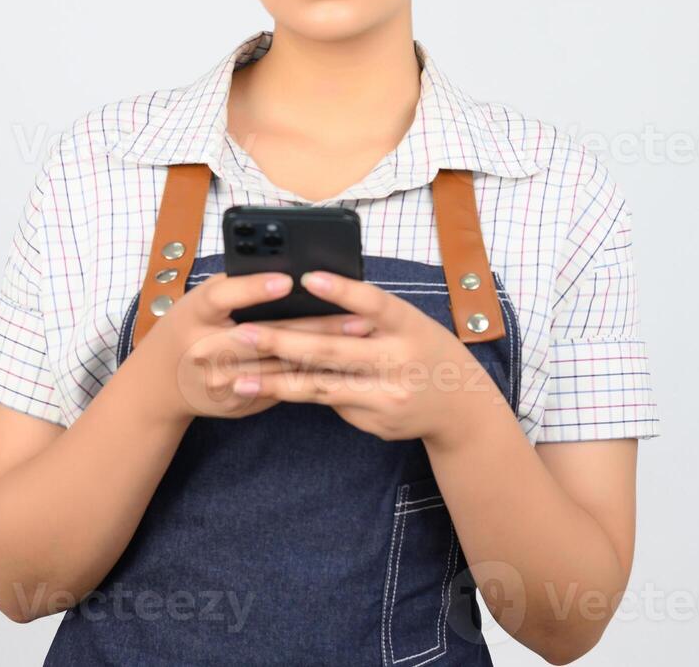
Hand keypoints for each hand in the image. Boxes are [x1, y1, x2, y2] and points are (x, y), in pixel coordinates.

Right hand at [131, 271, 372, 424]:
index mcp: (195, 314)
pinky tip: (344, 367)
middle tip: (357, 317)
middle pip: (264, 337)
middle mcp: (204, 349)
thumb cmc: (190, 326)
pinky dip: (312, 376)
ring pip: (279, 366)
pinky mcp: (238, 403)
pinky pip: (280, 389)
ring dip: (323, 353)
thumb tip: (290, 272)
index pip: (223, 297)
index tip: (288, 280)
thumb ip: (238, 288)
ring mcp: (221, 381)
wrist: (159, 384)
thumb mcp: (203, 300)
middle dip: (314, 327)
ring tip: (360, 339)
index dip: (253, 289)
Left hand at [224, 270, 503, 445]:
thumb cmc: (423, 350)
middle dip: (283, 342)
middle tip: (244, 334)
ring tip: (238, 378)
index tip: (306, 277)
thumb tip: (311, 297)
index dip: (341, 290)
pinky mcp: (374, 420)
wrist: (460, 406)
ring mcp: (386, 395)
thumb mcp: (408, 323)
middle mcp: (398, 360)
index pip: (373, 303)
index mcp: (407, 325)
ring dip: (275, 381)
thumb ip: (370, 314)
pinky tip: (264, 390)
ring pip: (321, 386)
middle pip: (333, 351)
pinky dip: (294, 395)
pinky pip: (328, 403)